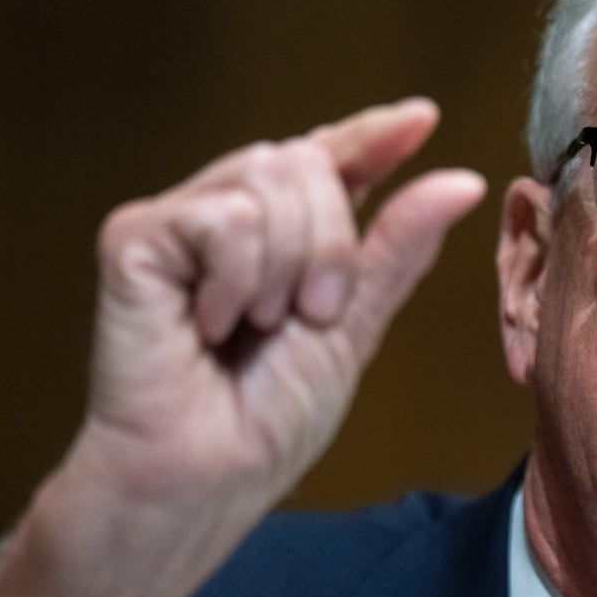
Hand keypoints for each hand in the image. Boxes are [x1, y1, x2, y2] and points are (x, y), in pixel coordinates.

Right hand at [0, 98, 485, 596]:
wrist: (205, 476)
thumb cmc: (266, 418)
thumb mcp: (354, 326)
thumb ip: (396, 249)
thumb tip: (461, 179)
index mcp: (285, 235)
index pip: (332, 159)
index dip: (373, 134)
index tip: (422, 119)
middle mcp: (229, 214)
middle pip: (307, 163)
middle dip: (332, 247)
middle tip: (307, 316)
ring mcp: (179, 221)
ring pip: (270, 177)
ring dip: (288, 268)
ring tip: (253, 328)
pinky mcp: (134, 238)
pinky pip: (223, 215)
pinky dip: (236, 277)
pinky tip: (209, 325)